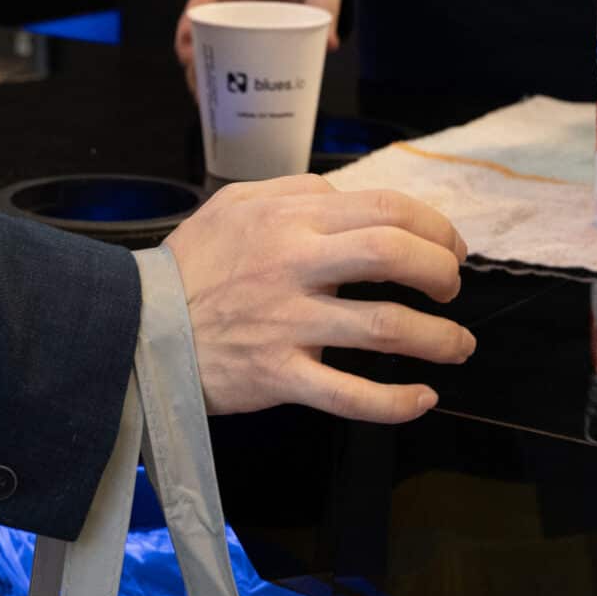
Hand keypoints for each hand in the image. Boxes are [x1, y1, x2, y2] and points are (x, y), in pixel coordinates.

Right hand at [165, 176, 472, 422]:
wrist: (138, 325)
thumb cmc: (195, 263)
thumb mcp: (238, 203)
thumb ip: (297, 193)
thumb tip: (347, 198)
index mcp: (291, 219)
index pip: (385, 209)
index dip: (433, 228)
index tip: (450, 249)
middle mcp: (295, 264)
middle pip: (393, 256)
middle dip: (441, 272)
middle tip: (451, 289)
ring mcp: (289, 323)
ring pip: (385, 327)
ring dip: (437, 339)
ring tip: (458, 346)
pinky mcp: (279, 375)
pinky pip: (350, 394)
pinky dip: (396, 402)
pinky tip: (421, 399)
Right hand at [175, 0, 343, 85]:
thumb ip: (325, 3)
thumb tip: (329, 43)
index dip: (192, 19)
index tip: (186, 47)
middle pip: (199, 25)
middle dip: (194, 56)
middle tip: (198, 85)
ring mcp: (234, 17)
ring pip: (208, 43)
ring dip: (203, 70)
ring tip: (206, 100)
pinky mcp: (243, 34)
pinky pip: (226, 52)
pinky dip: (222, 73)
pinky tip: (223, 98)